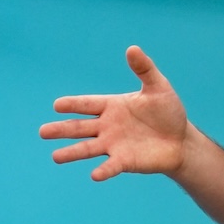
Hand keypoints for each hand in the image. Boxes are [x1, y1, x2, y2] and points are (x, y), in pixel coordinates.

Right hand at [40, 47, 189, 179]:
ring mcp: (114, 145)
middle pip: (80, 127)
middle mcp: (107, 126)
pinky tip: (94, 175)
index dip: (73, 104)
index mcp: (112, 106)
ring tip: (55, 157)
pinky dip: (103, 170)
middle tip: (42, 132)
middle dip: (62, 129)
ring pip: (88, 148)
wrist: (181, 140)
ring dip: (72, 152)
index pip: (88, 104)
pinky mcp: (125, 161)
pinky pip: (111, 166)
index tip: (57, 105)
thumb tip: (132, 48)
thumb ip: (144, 69)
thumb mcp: (158, 87)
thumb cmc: (168, 112)